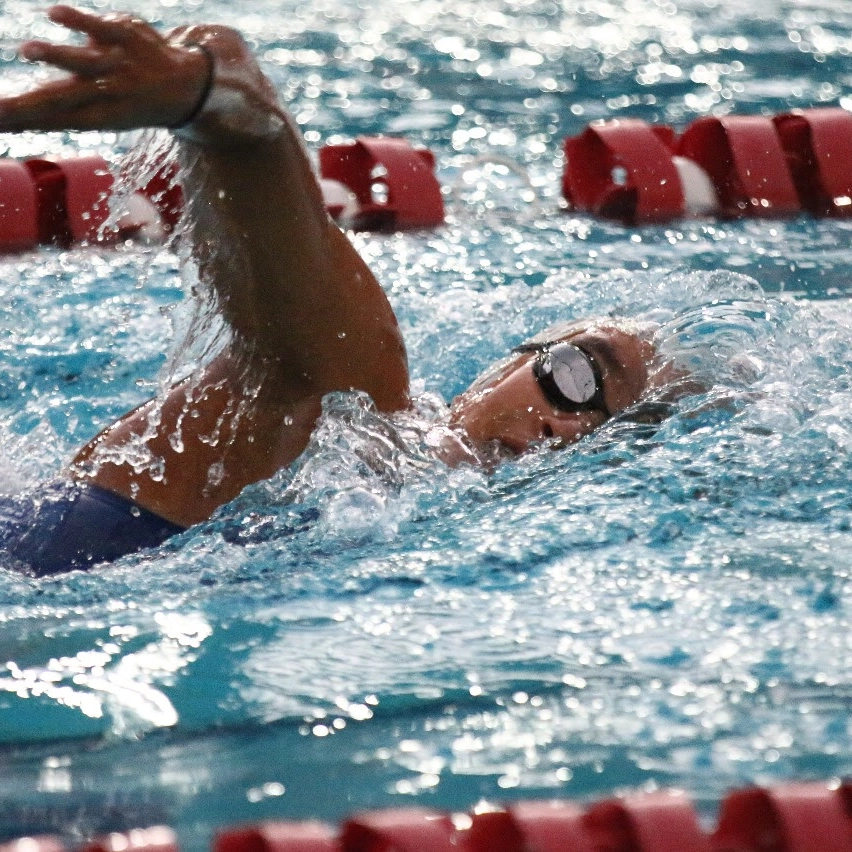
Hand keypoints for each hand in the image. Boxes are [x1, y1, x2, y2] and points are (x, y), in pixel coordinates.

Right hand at [0, 5, 209, 131]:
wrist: (187, 87)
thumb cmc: (128, 102)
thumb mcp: (96, 114)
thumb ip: (54, 114)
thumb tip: (9, 120)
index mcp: (96, 116)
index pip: (53, 120)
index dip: (23, 121)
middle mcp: (106, 94)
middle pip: (61, 101)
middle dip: (28, 105)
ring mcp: (118, 65)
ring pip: (83, 62)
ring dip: (56, 56)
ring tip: (26, 50)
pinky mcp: (126, 36)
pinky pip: (101, 27)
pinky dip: (78, 20)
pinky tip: (53, 13)